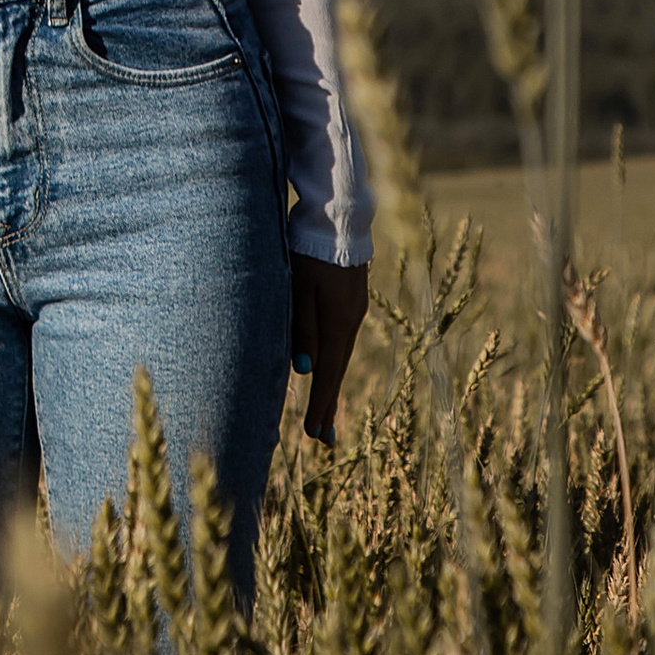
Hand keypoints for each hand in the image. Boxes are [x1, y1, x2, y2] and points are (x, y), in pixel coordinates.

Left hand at [292, 257, 369, 443]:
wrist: (337, 218)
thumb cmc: (308, 251)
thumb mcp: (299, 288)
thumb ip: (302, 327)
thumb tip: (305, 368)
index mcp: (337, 322)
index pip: (327, 373)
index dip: (320, 404)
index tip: (315, 434)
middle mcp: (350, 321)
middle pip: (337, 369)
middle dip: (328, 403)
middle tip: (323, 437)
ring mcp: (354, 310)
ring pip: (340, 355)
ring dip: (331, 383)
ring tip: (324, 412)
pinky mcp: (352, 299)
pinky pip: (342, 339)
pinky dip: (335, 360)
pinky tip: (329, 367)